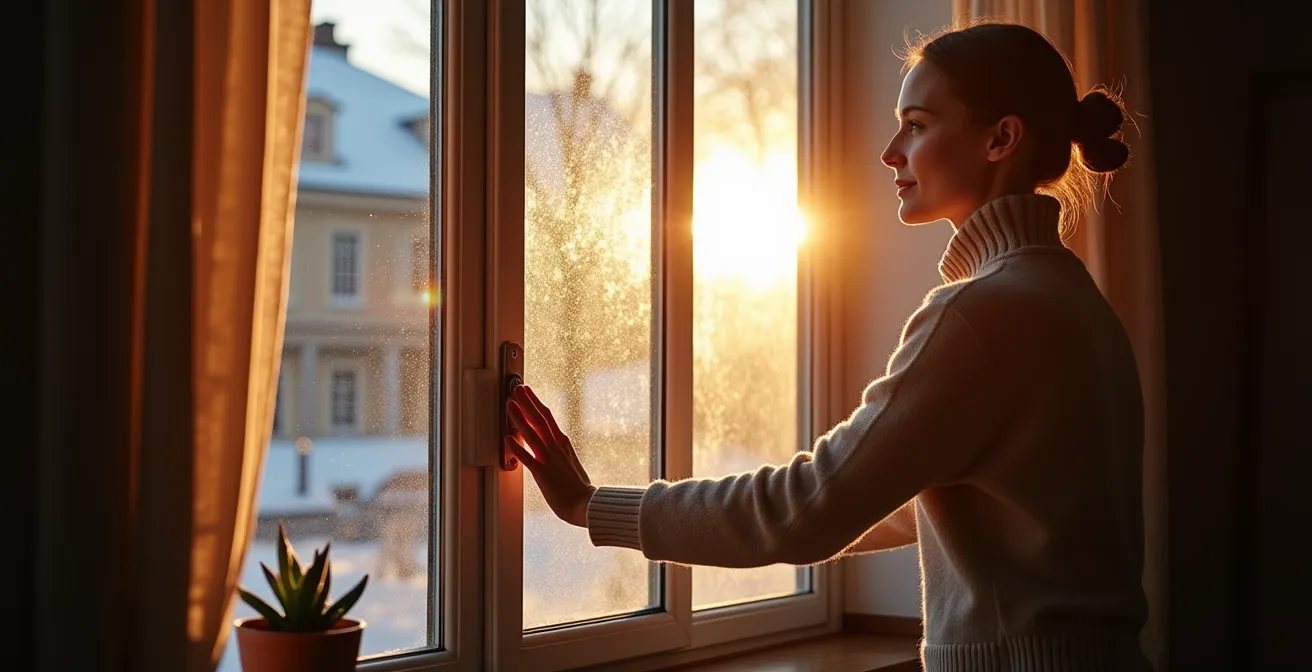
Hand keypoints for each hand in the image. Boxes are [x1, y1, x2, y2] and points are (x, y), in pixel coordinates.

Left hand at [505, 384, 596, 527]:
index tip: (527, 391)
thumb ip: (558, 448)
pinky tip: (507, 439)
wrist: (586, 504)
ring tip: (509, 405)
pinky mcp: (543, 474)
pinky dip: (518, 448)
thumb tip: (551, 438)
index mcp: (562, 442)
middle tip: (517, 388)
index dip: (535, 402)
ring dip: (520, 418)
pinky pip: (528, 459)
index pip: (547, 417)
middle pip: (540, 419)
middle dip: (527, 403)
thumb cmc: (577, 486)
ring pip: (532, 434)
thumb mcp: (569, 459)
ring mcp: (549, 459)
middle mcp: (555, 447)